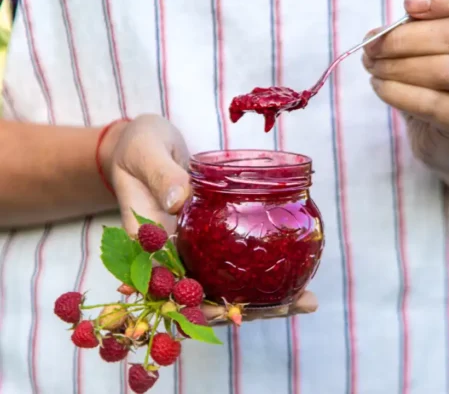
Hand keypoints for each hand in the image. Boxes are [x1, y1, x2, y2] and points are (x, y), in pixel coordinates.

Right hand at [102, 114, 318, 320]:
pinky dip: (258, 271)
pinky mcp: (205, 238)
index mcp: (144, 242)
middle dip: (244, 309)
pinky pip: (230, 259)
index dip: (198, 308)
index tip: (233, 314)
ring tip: (305, 300)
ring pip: (221, 284)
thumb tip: (179, 201)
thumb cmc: (137, 146)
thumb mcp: (144, 153)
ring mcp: (188, 248)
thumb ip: (160, 175)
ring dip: (259, 297)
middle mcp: (168, 253)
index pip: (169, 287)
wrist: (141, 142)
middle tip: (290, 305)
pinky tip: (293, 275)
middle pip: (202, 296)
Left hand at [362, 0, 448, 171]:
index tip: (407, 4)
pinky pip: (430, 104)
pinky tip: (379, 86)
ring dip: (396, 67)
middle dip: (403, 39)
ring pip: (444, 70)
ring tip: (372, 67)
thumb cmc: (429, 72)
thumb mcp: (422, 37)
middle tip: (371, 46)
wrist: (442, 128)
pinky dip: (396, 93)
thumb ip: (418, 13)